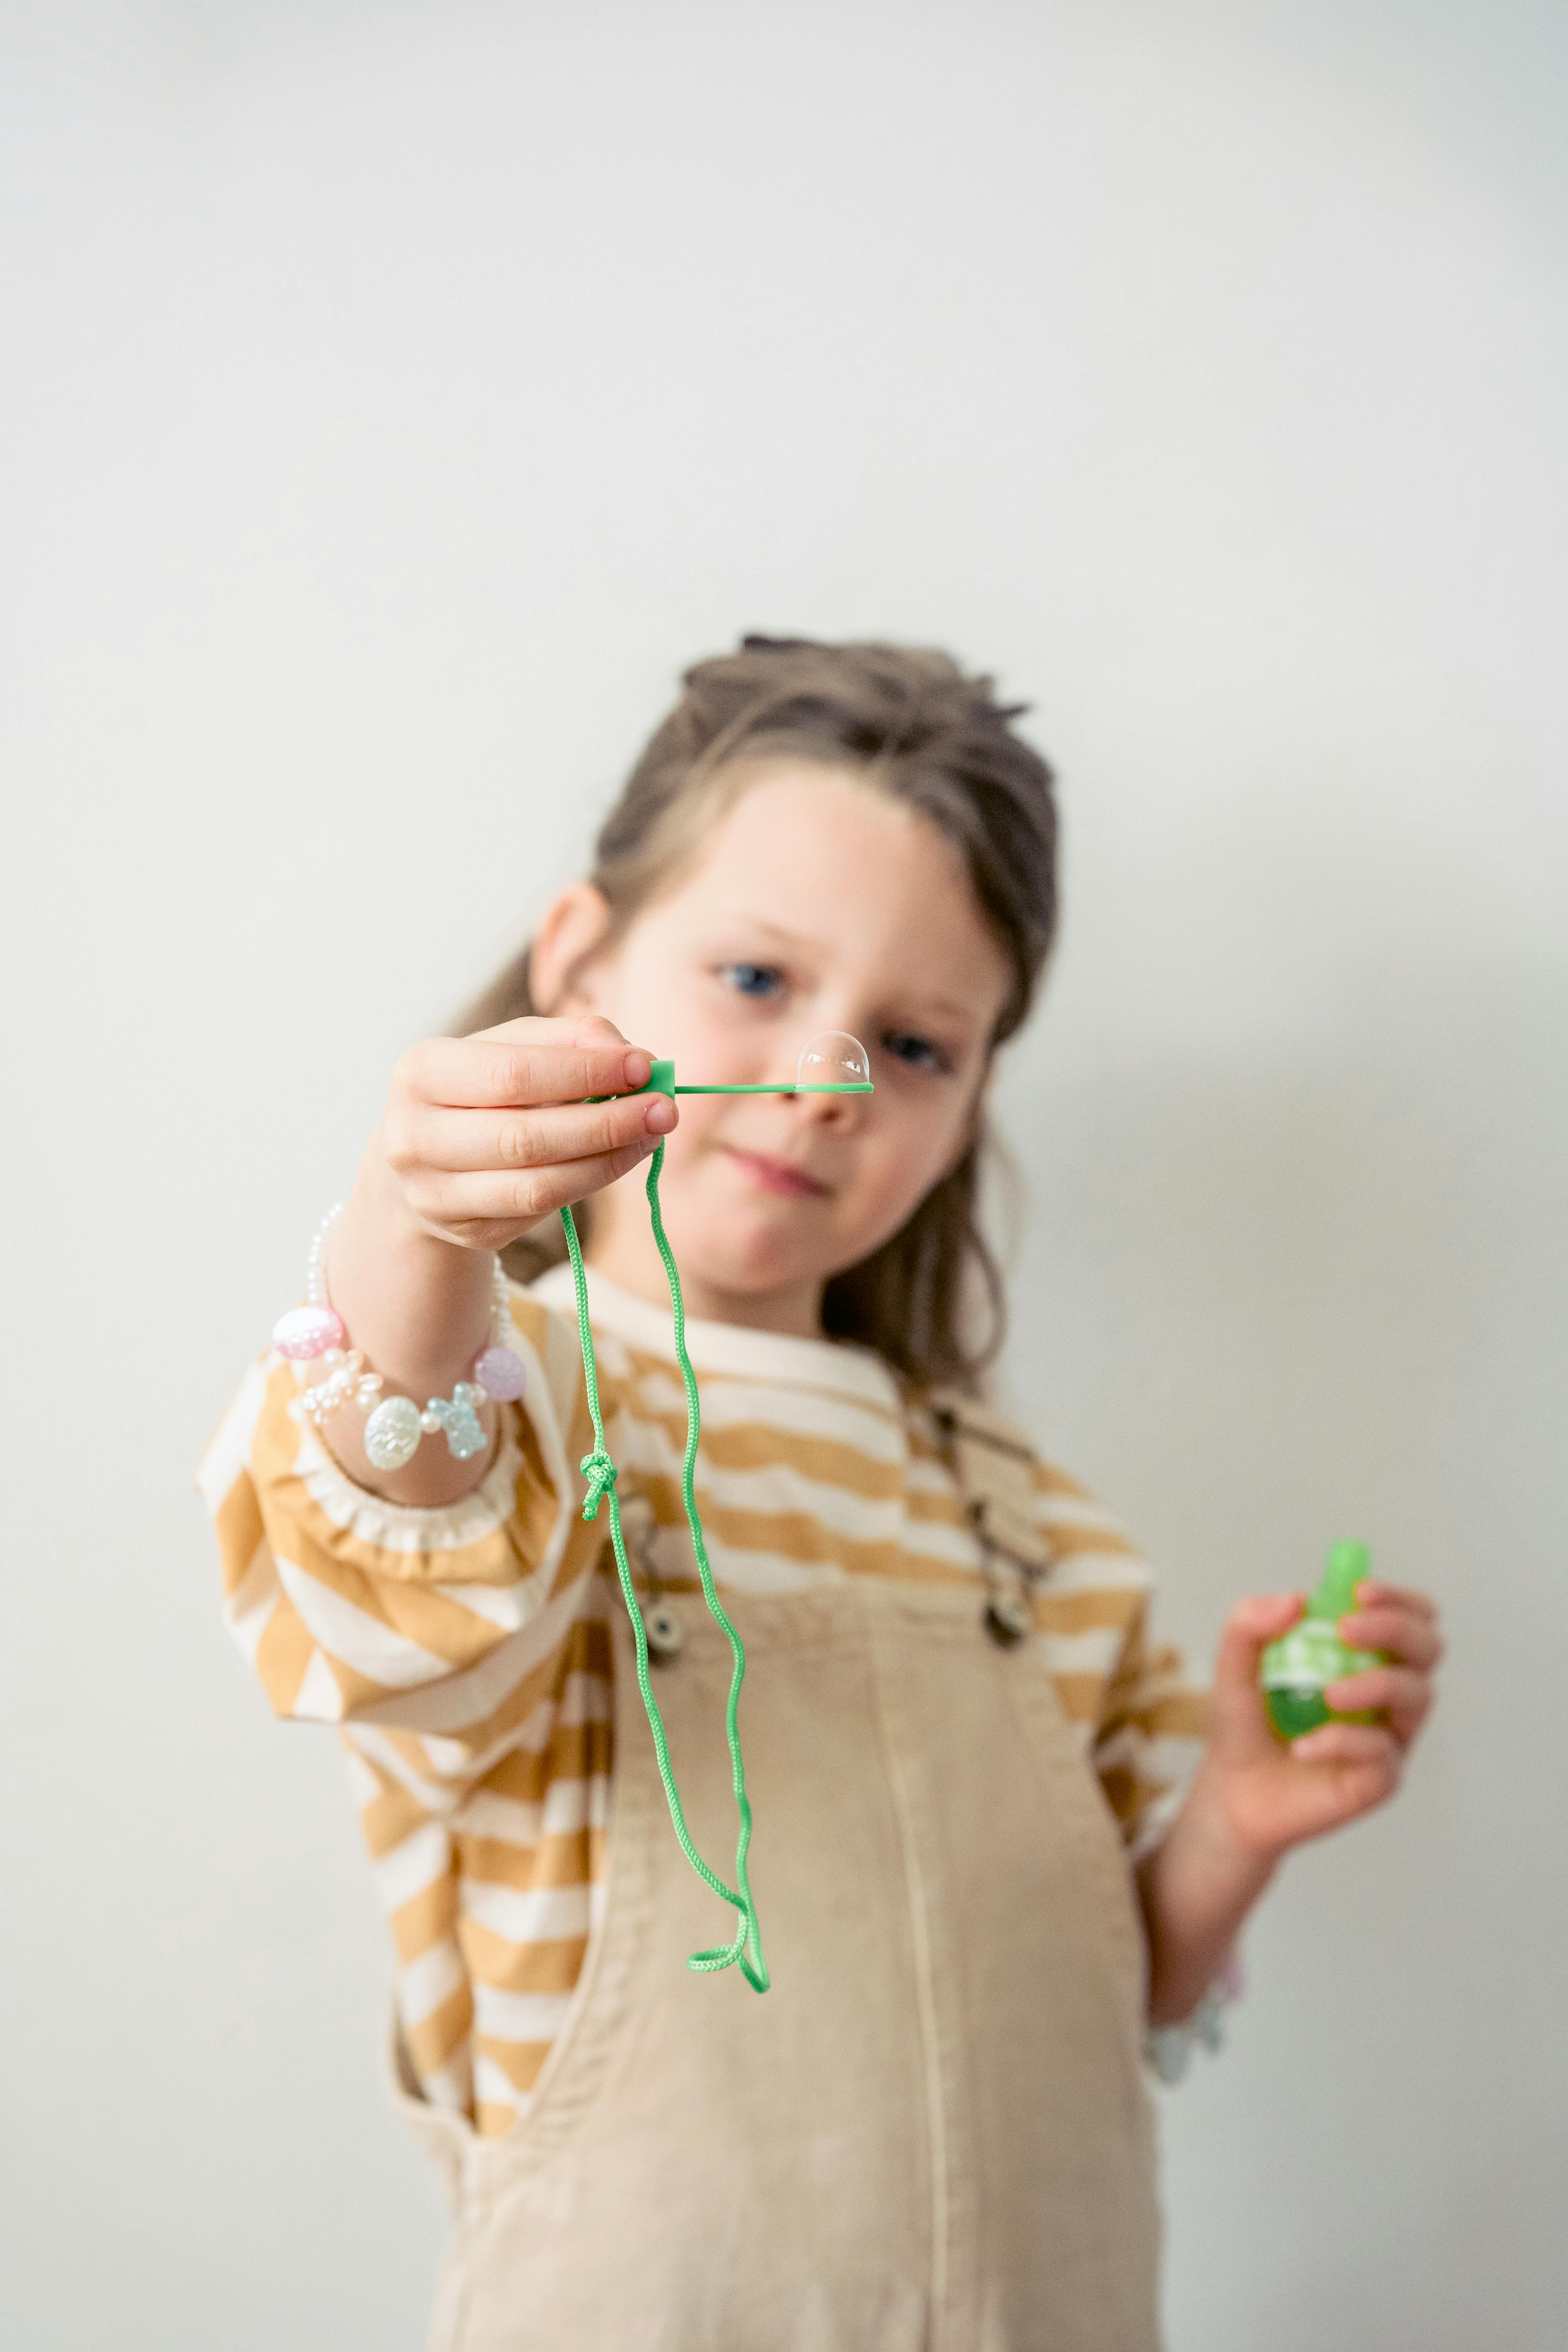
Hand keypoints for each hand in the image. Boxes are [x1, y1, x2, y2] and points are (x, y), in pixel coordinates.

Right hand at [379, 1014, 676, 1252]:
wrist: (422, 1158)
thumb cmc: (478, 1090)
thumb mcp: (510, 1047)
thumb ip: (566, 1038)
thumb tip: (627, 1054)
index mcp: (422, 1072)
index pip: (513, 1074)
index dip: (585, 1072)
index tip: (644, 1066)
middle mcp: (414, 1136)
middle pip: (526, 1136)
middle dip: (607, 1122)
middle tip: (664, 1109)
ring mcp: (434, 1194)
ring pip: (538, 1185)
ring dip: (609, 1159)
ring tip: (652, 1135)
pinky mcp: (464, 1231)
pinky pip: (541, 1210)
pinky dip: (591, 1183)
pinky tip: (620, 1159)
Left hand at [1202, 1581, 1442, 1860]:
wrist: (1234, 1789)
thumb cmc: (1247, 1722)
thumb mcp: (1234, 1667)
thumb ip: (1249, 1625)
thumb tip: (1295, 1600)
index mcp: (1363, 1654)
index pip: (1409, 1614)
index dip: (1398, 1598)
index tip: (1360, 1591)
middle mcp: (1388, 1690)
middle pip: (1428, 1646)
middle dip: (1395, 1627)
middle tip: (1346, 1631)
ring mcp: (1390, 1734)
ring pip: (1418, 1695)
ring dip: (1376, 1683)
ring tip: (1328, 1694)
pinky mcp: (1382, 1778)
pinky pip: (1382, 1753)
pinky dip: (1343, 1742)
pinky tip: (1303, 1747)